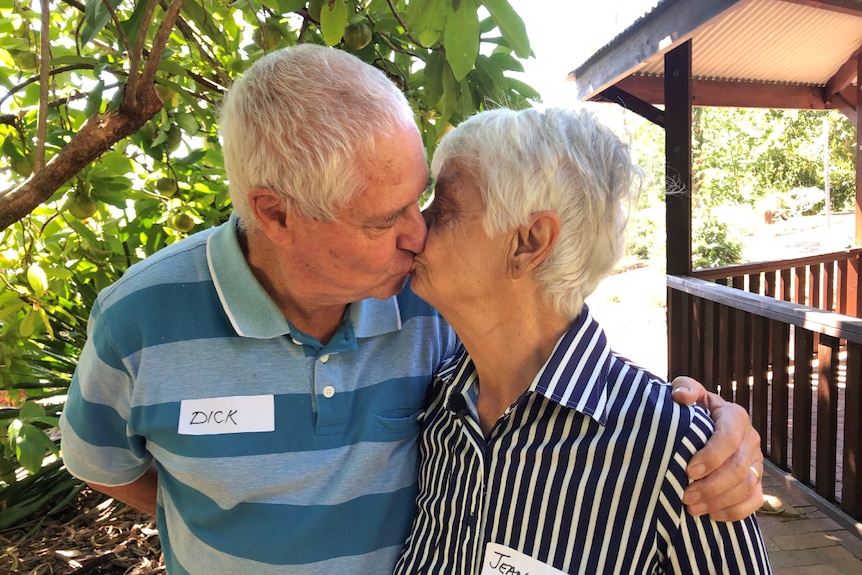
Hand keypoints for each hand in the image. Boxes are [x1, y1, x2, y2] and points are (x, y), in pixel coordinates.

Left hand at [670, 376, 763, 521]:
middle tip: (685, 496)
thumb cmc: (693, 409)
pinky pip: (754, 501)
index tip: (689, 470)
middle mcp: (751, 439)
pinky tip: (711, 515)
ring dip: (718, 501)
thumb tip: (681, 396)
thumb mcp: (689, 392)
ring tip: (691, 508)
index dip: (712, 456)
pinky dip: (734, 512)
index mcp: (735, 416)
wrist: (704, 424)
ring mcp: (757, 462)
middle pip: (738, 468)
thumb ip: (685, 388)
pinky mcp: (757, 481)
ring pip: (746, 487)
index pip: (729, 438)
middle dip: (711, 485)